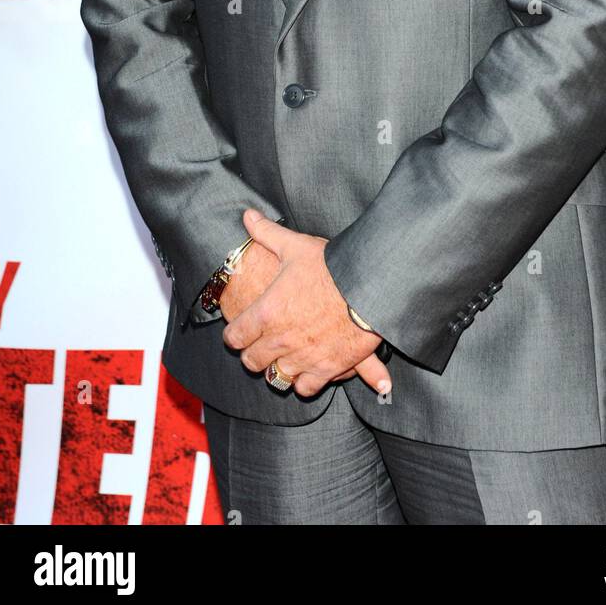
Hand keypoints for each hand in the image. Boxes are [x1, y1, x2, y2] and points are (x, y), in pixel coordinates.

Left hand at [222, 209, 392, 399]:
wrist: (370, 285)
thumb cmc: (332, 265)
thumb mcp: (296, 246)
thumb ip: (267, 233)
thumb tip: (248, 216)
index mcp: (267, 311)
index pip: (235, 337)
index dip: (234, 335)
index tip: (240, 332)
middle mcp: (280, 339)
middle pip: (252, 361)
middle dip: (254, 354)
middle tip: (261, 346)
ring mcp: (303, 357)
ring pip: (276, 378)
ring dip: (278, 368)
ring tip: (284, 358)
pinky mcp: (328, 368)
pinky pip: (305, 388)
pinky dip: (305, 382)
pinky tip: (308, 371)